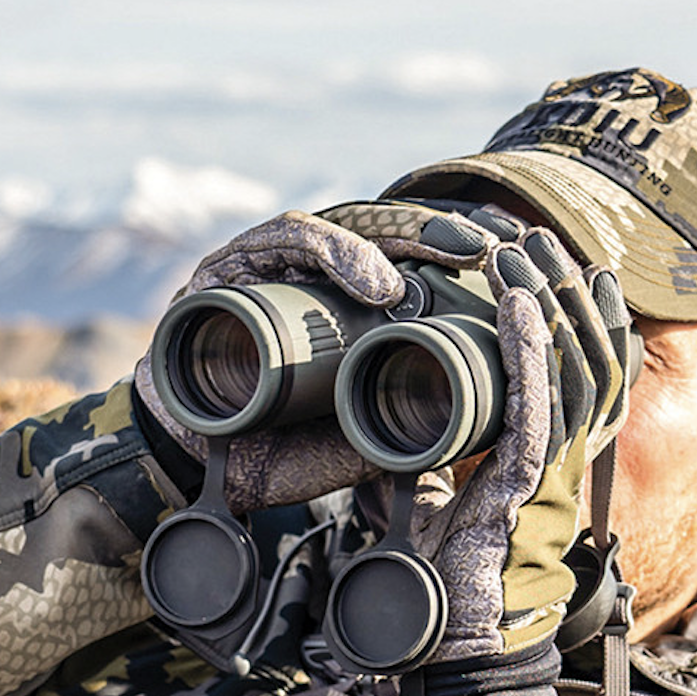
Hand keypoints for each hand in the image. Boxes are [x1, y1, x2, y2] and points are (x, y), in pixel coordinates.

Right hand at [135, 205, 499, 512]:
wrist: (187, 467)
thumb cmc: (266, 453)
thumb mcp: (345, 447)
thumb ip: (391, 434)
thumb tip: (454, 430)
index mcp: (342, 317)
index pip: (409, 270)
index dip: (458, 264)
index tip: (509, 271)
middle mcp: (308, 284)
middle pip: (385, 239)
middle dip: (444, 237)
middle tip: (492, 249)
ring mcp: (268, 269)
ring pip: (347, 227)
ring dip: (404, 238)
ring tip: (454, 259)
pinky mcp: (228, 268)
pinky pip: (286, 239)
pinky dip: (333, 250)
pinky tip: (379, 282)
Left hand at [400, 227, 633, 695]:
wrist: (458, 634)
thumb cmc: (453, 571)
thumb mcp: (446, 493)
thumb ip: (441, 452)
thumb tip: (403, 419)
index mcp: (556, 456)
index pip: (588, 373)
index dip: (586, 317)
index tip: (570, 268)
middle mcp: (568, 455)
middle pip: (589, 357)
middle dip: (568, 293)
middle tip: (540, 240)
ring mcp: (555, 466)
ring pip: (571, 367)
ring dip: (549, 303)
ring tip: (525, 251)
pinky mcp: (530, 478)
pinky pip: (539, 400)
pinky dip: (529, 348)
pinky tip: (519, 303)